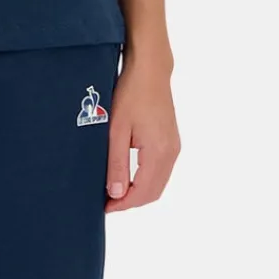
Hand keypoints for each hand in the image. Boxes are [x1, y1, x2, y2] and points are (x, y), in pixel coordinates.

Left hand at [105, 54, 178, 210]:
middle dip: (131, 202)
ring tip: (114, 190)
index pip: (142, 192)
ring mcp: (174, 147)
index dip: (123, 204)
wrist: (150, 71)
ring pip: (158, 183)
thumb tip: (116, 193)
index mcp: (158, 152)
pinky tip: (128, 176)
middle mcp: (171, 152)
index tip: (104, 207)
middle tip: (107, 202)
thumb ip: (117, 164)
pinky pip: (162, 171)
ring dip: (138, 192)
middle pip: (153, 192)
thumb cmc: (131, 94)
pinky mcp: (172, 141)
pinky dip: (146, 180)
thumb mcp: (116, 131)